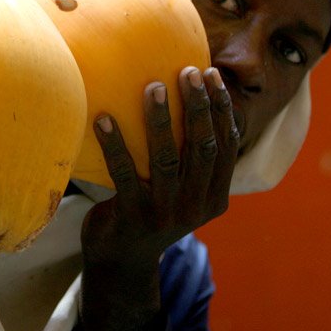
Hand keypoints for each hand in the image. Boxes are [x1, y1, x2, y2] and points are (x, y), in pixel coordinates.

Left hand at [78, 66, 238, 330]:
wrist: (120, 260)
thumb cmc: (150, 207)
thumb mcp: (180, 188)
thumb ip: (189, 156)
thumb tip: (184, 91)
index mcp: (214, 196)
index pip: (227, 146)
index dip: (222, 108)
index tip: (211, 75)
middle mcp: (195, 206)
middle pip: (203, 147)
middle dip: (198, 106)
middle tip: (187, 70)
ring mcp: (165, 214)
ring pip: (167, 159)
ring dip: (159, 119)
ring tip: (152, 86)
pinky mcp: (133, 218)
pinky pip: (124, 174)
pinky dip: (114, 144)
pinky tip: (103, 117)